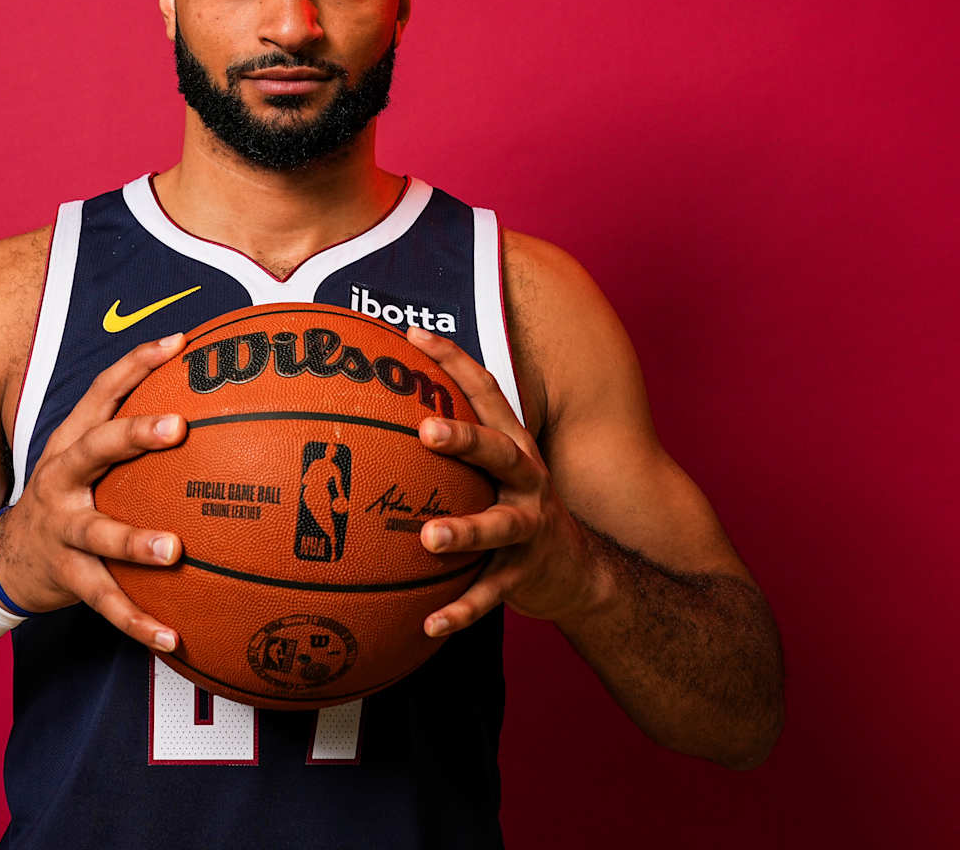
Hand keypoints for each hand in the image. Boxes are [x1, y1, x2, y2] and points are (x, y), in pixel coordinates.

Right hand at [0, 333, 187, 650]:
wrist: (6, 560)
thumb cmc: (70, 498)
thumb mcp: (87, 459)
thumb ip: (134, 435)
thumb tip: (214, 408)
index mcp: (73, 443)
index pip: (103, 391)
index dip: (137, 364)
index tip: (180, 343)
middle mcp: (62, 479)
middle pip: (95, 448)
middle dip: (134, 435)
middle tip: (178, 427)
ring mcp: (62, 529)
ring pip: (97, 532)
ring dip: (134, 541)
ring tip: (174, 550)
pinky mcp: (67, 576)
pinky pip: (106, 602)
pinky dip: (138, 621)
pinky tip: (173, 637)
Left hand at [405, 327, 595, 636]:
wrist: (578, 572)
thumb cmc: (514, 508)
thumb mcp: (495, 469)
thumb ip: (453, 441)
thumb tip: (381, 410)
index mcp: (513, 446)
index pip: (485, 393)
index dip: (453, 361)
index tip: (413, 335)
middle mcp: (526, 481)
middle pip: (499, 451)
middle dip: (464, 440)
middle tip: (426, 431)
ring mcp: (528, 528)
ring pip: (498, 527)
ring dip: (464, 531)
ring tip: (428, 537)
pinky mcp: (525, 574)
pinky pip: (489, 594)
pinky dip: (460, 611)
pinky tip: (428, 625)